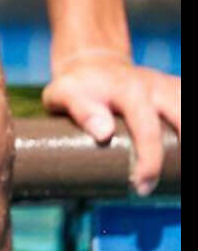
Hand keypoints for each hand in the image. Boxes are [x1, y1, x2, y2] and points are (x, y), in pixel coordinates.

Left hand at [43, 52, 180, 195]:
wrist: (92, 64)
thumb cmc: (76, 89)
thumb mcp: (65, 94)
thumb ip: (81, 111)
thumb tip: (104, 134)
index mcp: (128, 90)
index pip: (147, 129)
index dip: (149, 160)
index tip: (141, 186)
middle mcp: (153, 86)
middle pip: (179, 121)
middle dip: (176, 158)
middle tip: (154, 185)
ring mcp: (167, 87)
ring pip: (186, 113)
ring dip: (184, 143)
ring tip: (174, 173)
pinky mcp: (175, 90)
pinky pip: (186, 107)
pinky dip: (184, 129)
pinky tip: (177, 153)